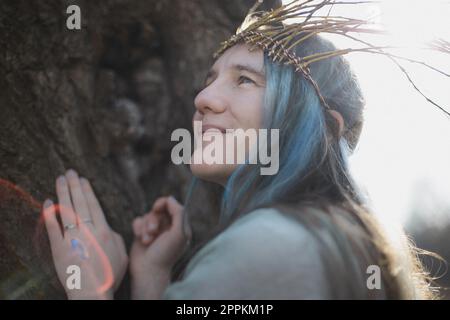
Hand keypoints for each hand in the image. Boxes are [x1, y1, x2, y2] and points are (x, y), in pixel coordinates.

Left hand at [43, 169, 127, 299]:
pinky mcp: (60, 249)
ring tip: (59, 179)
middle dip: (75, 186)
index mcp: (105, 232)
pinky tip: (47, 202)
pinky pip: (53, 228)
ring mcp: (73, 239)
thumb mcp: (122, 255)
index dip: (88, 191)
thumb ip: (117, 238)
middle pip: (81, 203)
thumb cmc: (109, 276)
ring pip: (68, 211)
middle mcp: (89, 232)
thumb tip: (110, 228)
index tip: (83, 179)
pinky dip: (50, 214)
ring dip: (63, 193)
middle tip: (69, 172)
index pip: (94, 206)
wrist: (93, 292)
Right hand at [129, 196, 190, 298]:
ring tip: (148, 240)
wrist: (148, 271)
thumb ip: (178, 213)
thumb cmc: (166, 254)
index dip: (165, 203)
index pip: (174, 206)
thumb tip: (170, 198)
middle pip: (159, 209)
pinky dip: (138, 229)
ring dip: (146, 227)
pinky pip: (138, 221)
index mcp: (180, 226)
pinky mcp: (142, 233)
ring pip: (148, 215)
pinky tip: (141, 240)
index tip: (158, 208)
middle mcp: (168, 227)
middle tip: (154, 230)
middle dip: (154, 219)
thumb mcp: (178, 233)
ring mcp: (155, 230)